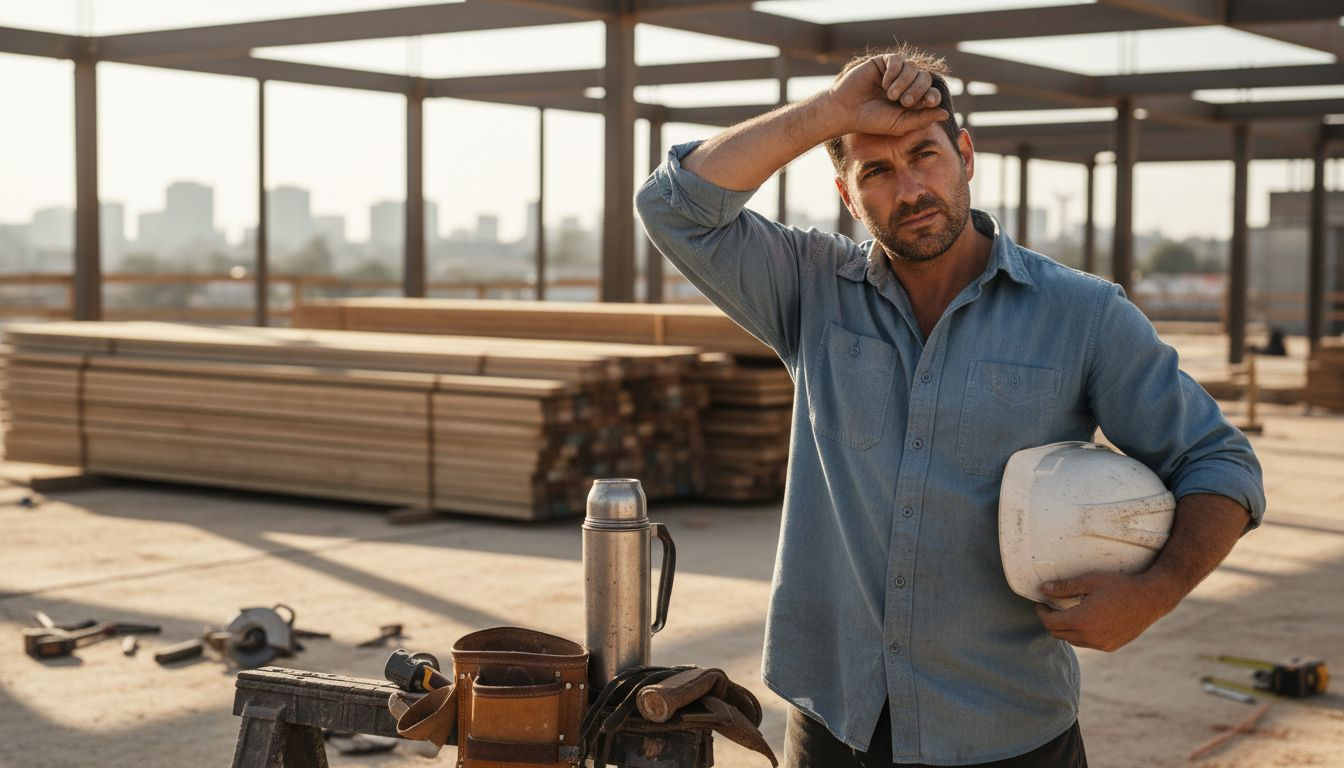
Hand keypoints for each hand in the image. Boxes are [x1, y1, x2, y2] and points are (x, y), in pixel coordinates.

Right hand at [827, 53, 948, 138]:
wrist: (846, 110)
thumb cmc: (872, 121)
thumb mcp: (900, 124)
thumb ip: (922, 119)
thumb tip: (946, 114)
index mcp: (912, 100)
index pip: (932, 92)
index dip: (933, 95)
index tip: (928, 102)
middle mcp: (906, 84)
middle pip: (925, 78)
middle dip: (918, 90)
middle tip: (903, 102)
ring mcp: (895, 72)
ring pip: (913, 67)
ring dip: (904, 82)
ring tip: (891, 95)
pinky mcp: (883, 63)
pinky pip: (898, 60)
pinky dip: (894, 72)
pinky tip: (884, 83)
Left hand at [1034, 572, 1179, 651]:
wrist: (1151, 598)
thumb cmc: (1120, 586)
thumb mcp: (1090, 581)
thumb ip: (1064, 587)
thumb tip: (1043, 589)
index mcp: (1082, 621)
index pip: (1050, 623)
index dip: (1042, 612)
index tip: (1041, 602)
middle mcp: (1090, 637)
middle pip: (1058, 634)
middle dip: (1052, 620)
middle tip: (1053, 606)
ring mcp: (1102, 644)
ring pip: (1072, 640)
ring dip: (1066, 628)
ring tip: (1069, 612)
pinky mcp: (1111, 646)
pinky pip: (1088, 643)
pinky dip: (1081, 634)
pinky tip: (1087, 620)